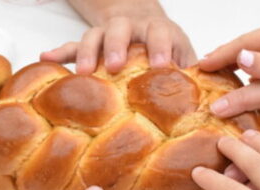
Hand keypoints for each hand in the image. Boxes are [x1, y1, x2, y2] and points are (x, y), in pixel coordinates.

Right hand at [41, 8, 194, 73]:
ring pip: (94, 36)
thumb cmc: (168, 48)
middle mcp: (131, 28)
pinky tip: (45, 58)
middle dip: (118, 46)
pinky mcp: (91, 43)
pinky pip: (72, 45)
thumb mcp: (184, 55)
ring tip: (84, 72)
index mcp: (158, 30)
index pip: (160, 33)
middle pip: (121, 30)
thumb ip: (194, 73)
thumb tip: (214, 96)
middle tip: (116, 66)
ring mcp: (108, 34)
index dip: (161, 46)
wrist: (145, 24)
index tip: (162, 64)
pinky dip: (59, 53)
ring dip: (88, 52)